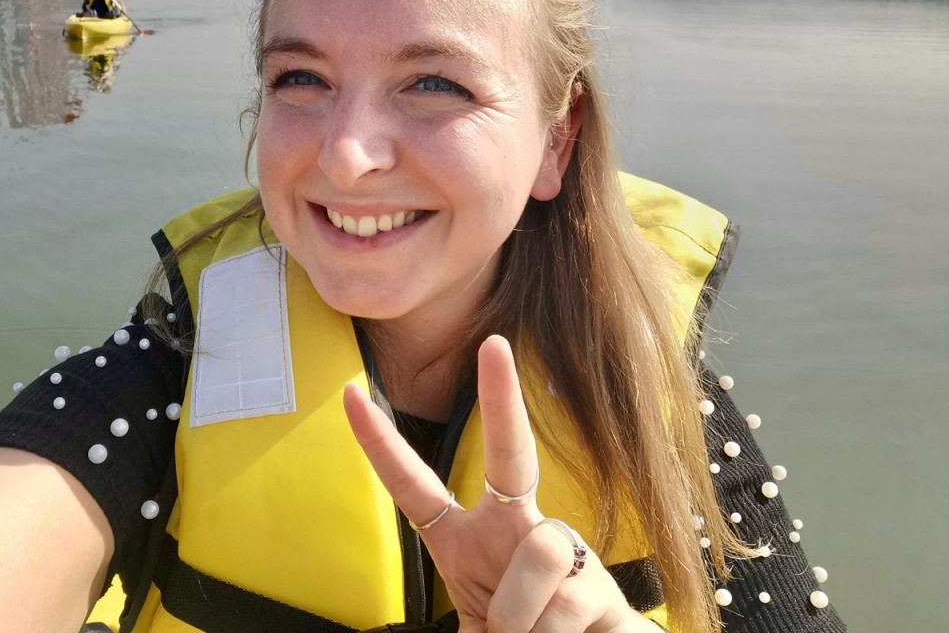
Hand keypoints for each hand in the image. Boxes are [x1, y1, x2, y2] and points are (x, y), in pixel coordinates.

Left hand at [343, 336, 648, 632]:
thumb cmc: (524, 632)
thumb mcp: (477, 625)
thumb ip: (472, 619)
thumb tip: (491, 627)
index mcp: (465, 540)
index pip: (414, 485)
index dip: (379, 444)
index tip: (349, 392)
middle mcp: (513, 528)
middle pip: (510, 453)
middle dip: (502, 397)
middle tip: (495, 344)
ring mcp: (563, 547)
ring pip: (537, 555)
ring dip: (520, 614)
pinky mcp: (599, 581)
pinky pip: (561, 601)